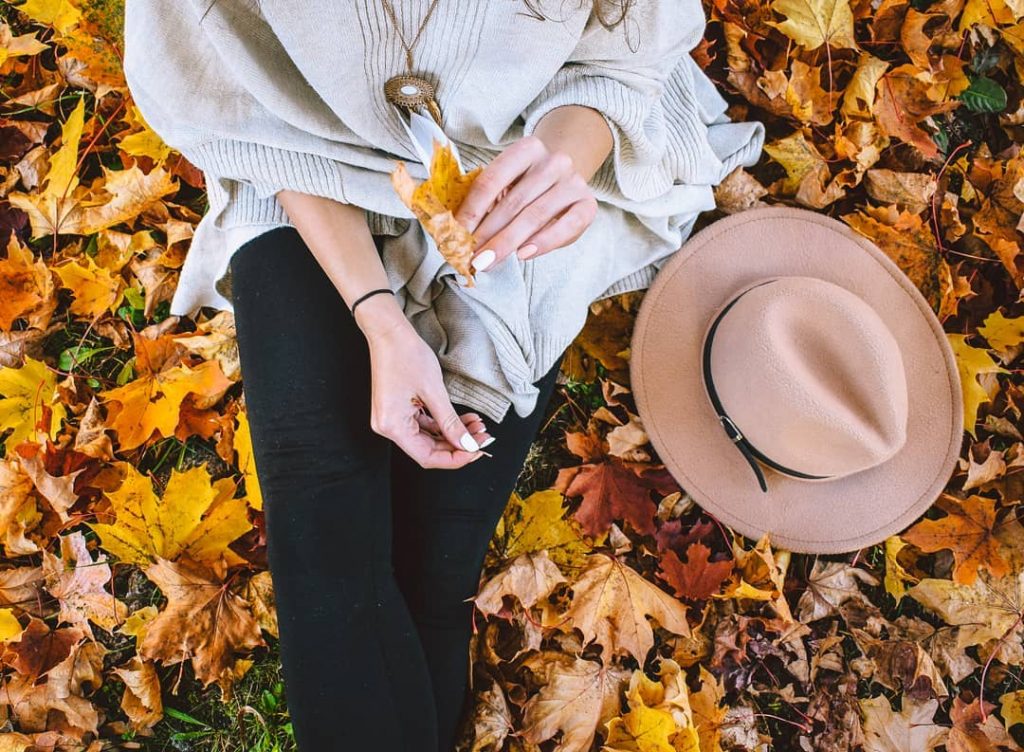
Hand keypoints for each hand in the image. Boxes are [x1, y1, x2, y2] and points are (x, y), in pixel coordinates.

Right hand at [364, 310, 493, 469]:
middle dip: (458, 444)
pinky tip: (463, 419)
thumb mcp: (434, 391)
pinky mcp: (398, 410)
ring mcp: (392, 419)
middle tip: (483, 437)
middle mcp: (389, 427)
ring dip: (453, 433)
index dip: (455, 458)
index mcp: (393, 426)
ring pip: (428, 438)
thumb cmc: (406, 355)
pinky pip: (424, 425)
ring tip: (477, 425)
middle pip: (428, 449)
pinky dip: (443, 423)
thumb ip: (451, 423)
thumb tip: (467, 445)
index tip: (477, 451)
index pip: (427, 457)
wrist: (389, 331)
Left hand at [453, 134, 597, 271]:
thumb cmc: (529, 186)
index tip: (456, 234)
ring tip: (488, 262)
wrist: (566, 180)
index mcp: (527, 149)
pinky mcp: (588, 205)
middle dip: (488, 233)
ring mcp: (573, 182)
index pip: (492, 180)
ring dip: (508, 242)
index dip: (472, 210)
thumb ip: (486, 201)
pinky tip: (523, 255)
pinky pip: (566, 226)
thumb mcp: (507, 183)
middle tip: (471, 257)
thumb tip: (456, 231)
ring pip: (535, 216)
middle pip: (513, 201)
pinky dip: (544, 242)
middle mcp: (554, 161)